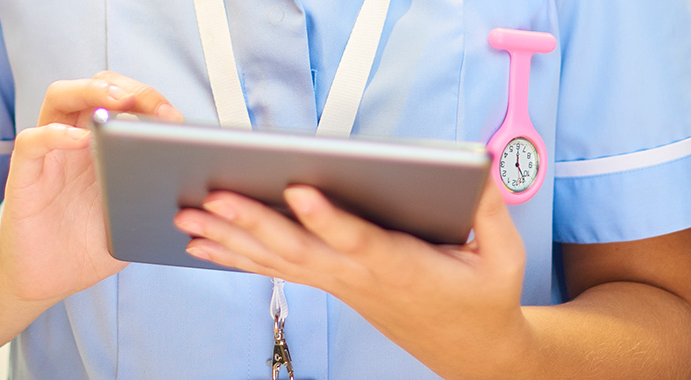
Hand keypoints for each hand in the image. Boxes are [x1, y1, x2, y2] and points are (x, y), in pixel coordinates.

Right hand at [0, 71, 181, 301]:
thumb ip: (156, 198)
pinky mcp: (24, 176)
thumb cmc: (90, 247)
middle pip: (94, 88)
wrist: (48, 281)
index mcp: (104, 147)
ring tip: (117, 102)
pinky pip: (32, 141)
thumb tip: (197, 189)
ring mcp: (49, 154)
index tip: (174, 118)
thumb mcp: (134, 220)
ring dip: (90, 91)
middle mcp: (75, 141)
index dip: (149, 101)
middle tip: (152, 107)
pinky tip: (80, 139)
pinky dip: (55, 134)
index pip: (122, 100)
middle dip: (126, 88)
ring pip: (60, 98)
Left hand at [172, 183, 528, 347]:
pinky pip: (274, 271)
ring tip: (187, 216)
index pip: (359, 239)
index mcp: (401, 266)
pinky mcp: (330, 283)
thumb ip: (489, 209)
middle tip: (213, 195)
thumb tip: (479, 164)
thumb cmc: (482, 296)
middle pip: (299, 249)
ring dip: (229, 238)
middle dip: (253, 221)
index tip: (299, 190)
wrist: (469, 347)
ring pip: (277, 260)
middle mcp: (359, 276)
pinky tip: (201, 245)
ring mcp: (339, 283)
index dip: (327, 217)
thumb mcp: (503, 255)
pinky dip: (236, 256)